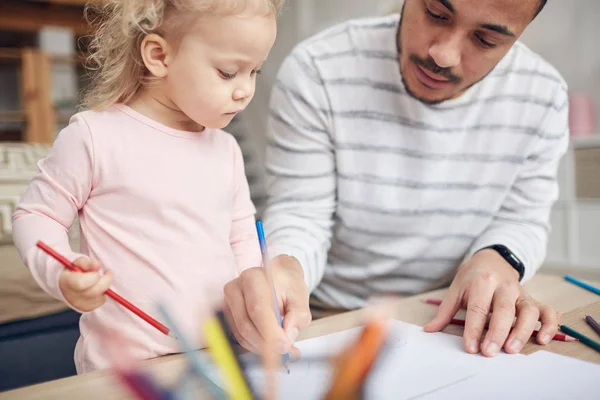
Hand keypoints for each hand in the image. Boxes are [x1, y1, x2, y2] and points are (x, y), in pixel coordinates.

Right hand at [58, 257, 112, 311]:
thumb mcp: (77, 262)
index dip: (93, 276)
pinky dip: (103, 293)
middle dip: (105, 280)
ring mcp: (78, 304)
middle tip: (108, 272)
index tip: (98, 269)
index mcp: (67, 282)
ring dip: (104, 287)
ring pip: (100, 297)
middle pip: (94, 291)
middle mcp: (71, 296)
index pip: (82, 283)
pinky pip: (100, 301)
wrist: (65, 284)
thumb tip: (97, 265)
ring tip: (100, 280)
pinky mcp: (86, 308)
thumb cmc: (73, 271)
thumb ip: (87, 263)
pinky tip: (99, 287)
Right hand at [223, 255, 310, 357]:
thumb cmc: (288, 286)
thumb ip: (298, 316)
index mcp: (253, 278)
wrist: (277, 276)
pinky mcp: (227, 314)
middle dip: (266, 344)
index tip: (285, 346)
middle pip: (246, 324)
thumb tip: (288, 336)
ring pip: (241, 334)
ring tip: (281, 347)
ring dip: (261, 346)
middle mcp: (236, 288)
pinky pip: (239, 336)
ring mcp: (228, 301)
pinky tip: (269, 344)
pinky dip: (255, 344)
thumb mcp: (301, 297)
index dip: (270, 333)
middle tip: (285, 351)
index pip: (258, 310)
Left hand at [424, 249, 557, 356]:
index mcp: (482, 281)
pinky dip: (549, 325)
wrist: (492, 258)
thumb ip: (445, 311)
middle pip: (503, 309)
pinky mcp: (532, 298)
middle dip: (496, 332)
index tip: (470, 347)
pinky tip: (543, 339)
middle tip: (489, 352)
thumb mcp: (456, 288)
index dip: (474, 329)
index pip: (478, 307)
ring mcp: (520, 292)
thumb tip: (429, 330)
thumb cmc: (472, 277)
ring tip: (511, 349)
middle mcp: (504, 286)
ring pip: (527, 310)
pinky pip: (546, 311)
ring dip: (522, 331)